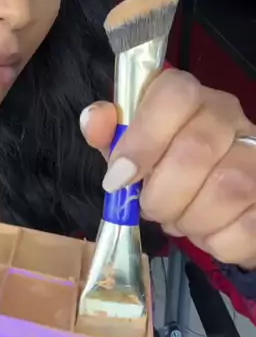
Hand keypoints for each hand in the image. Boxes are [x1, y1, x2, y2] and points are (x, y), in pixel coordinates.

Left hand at [80, 69, 255, 268]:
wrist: (211, 196)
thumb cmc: (163, 165)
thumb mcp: (127, 146)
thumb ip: (109, 132)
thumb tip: (95, 120)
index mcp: (190, 97)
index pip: (176, 95)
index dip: (143, 139)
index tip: (119, 178)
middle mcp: (229, 117)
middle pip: (197, 149)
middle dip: (162, 193)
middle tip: (150, 209)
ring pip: (228, 188)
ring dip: (191, 218)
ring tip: (179, 220)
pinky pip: (248, 226)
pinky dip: (218, 241)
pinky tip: (207, 234)